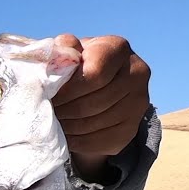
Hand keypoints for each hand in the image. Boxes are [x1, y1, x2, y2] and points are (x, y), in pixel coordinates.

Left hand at [51, 34, 151, 181]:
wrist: (95, 87)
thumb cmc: (76, 66)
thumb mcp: (68, 53)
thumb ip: (62, 50)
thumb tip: (58, 55)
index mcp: (118, 48)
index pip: (95, 74)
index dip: (68, 89)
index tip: (50, 96)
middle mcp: (137, 72)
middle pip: (95, 101)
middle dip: (66, 109)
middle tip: (49, 113)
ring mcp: (139, 102)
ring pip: (97, 122)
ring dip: (70, 126)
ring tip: (55, 123)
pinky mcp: (132, 128)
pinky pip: (102, 140)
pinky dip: (79, 141)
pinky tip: (66, 136)